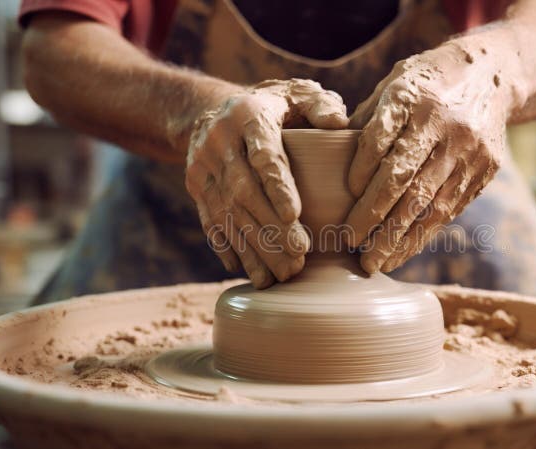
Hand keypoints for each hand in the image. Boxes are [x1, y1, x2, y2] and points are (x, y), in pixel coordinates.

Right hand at [186, 79, 348, 287]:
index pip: (263, 154)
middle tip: (299, 256)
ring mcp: (203, 167)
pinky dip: (228, 248)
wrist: (211, 108)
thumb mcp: (297, 94)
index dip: (277, 185)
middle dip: (271, 228)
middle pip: (244, 191)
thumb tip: (340, 124)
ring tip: (280, 275)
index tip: (294, 215)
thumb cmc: (273, 105)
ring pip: (227, 213)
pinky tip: (246, 270)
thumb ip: (321, 106)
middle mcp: (219, 142)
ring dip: (253, 247)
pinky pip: (209, 221)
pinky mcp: (195, 187)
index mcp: (248, 116)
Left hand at [346, 39, 518, 272]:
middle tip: (350, 243)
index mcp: (412, 96)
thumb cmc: (427, 83)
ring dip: (397, 238)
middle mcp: (443, 124)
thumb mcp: (394, 84)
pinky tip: (401, 252)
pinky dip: (422, 235)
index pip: (379, 141)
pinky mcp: (485, 170)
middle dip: (374, 216)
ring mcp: (468, 150)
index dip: (360, 172)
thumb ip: (367, 121)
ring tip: (373, 262)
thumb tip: (329, 161)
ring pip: (428, 202)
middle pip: (403, 178)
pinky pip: (449, 210)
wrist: (494, 75)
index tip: (345, 196)